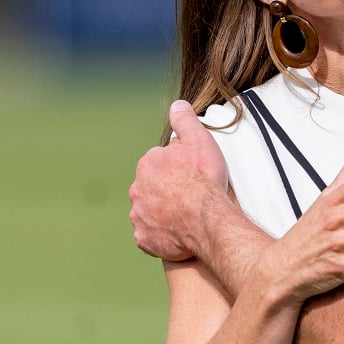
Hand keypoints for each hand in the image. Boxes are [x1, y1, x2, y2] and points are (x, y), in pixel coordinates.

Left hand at [129, 100, 230, 260]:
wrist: (206, 218)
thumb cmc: (203, 180)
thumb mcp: (199, 140)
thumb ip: (185, 121)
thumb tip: (177, 105)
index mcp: (149, 164)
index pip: (160, 163)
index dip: (178, 167)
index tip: (192, 174)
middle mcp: (138, 189)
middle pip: (152, 187)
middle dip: (167, 190)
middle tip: (190, 195)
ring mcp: (139, 215)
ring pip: (150, 211)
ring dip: (163, 212)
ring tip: (186, 215)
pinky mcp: (145, 238)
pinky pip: (151, 234)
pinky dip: (162, 233)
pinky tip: (178, 231)